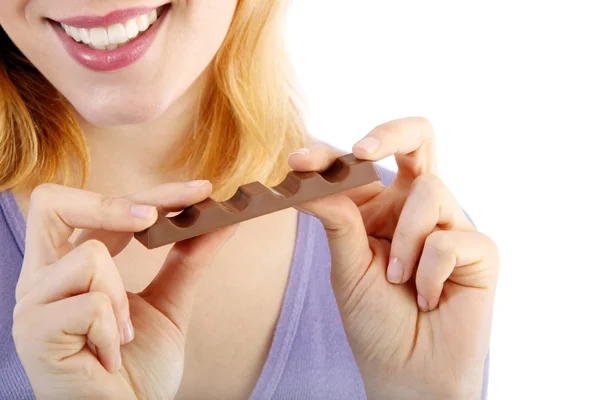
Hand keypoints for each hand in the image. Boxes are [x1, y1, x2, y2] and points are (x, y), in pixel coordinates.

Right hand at [12, 181, 235, 398]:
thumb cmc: (139, 368)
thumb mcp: (171, 302)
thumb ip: (189, 259)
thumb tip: (223, 219)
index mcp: (71, 266)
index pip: (101, 208)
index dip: (150, 193)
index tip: (201, 191)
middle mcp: (43, 277)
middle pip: (52, 201)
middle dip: (110, 202)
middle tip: (152, 218)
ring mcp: (33, 304)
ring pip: (89, 255)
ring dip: (121, 298)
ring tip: (122, 335)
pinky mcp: (34, 332)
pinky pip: (90, 304)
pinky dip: (114, 330)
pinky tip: (109, 355)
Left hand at [289, 117, 498, 399]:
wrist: (406, 374)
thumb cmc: (375, 321)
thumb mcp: (346, 267)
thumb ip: (337, 220)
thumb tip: (309, 180)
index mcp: (383, 208)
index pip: (361, 164)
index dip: (330, 154)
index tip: (298, 162)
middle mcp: (418, 209)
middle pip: (419, 139)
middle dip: (391, 133)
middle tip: (363, 151)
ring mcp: (451, 225)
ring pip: (431, 190)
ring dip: (406, 240)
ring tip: (398, 280)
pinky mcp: (479, 250)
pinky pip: (450, 238)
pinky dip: (428, 272)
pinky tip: (426, 298)